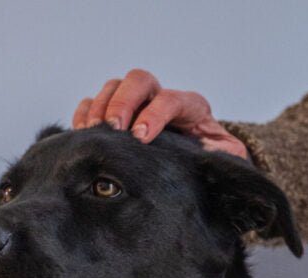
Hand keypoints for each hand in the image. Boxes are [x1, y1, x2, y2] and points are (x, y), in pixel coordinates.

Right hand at [72, 69, 247, 158]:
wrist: (195, 166)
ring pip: (115, 86)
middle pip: (140, 81)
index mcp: (191, 108)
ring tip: (94, 131)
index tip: (140, 137)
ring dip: (101, 106)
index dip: (155, 114)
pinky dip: (85, 113)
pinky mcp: (116, 115)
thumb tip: (216, 158)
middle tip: (113, 128)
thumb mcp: (224, 160)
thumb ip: (224, 157)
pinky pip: (94, 102)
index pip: (172, 99)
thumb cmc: (207, 162)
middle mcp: (161, 99)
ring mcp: (136, 105)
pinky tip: (83, 131)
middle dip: (123, 102)